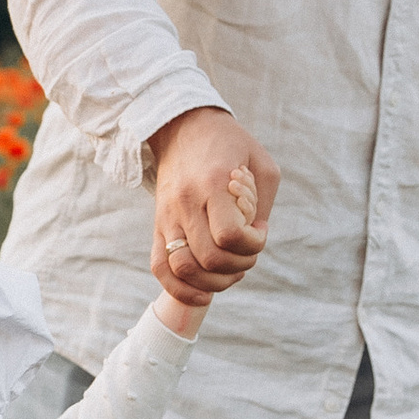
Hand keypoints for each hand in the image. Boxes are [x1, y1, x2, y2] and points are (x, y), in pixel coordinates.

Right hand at [150, 110, 273, 297]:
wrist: (183, 127)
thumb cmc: (231, 145)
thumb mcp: (261, 165)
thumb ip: (261, 204)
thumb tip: (254, 238)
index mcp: (213, 184)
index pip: (229, 235)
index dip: (252, 245)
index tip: (260, 231)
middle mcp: (186, 203)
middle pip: (208, 258)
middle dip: (238, 266)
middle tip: (248, 253)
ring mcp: (167, 216)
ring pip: (183, 269)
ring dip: (213, 282)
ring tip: (230, 271)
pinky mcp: (157, 225)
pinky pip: (160, 268)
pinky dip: (181, 289)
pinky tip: (204, 292)